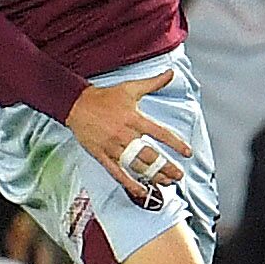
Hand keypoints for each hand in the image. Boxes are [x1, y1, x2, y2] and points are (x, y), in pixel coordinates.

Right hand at [66, 75, 195, 203]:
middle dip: (167, 167)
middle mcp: (125, 135)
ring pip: (136, 166)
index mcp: (134, 119)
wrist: (77, 104)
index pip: (160, 134)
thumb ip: (153, 83)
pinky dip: (130, 183)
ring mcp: (113, 147)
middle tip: (178, 175)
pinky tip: (141, 191)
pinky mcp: (102, 155)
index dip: (175, 144)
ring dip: (153, 176)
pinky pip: (117, 173)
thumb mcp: (130, 87)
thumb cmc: (105, 97)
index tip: (187, 153)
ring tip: (167, 182)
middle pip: (150, 156)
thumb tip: (172, 73)